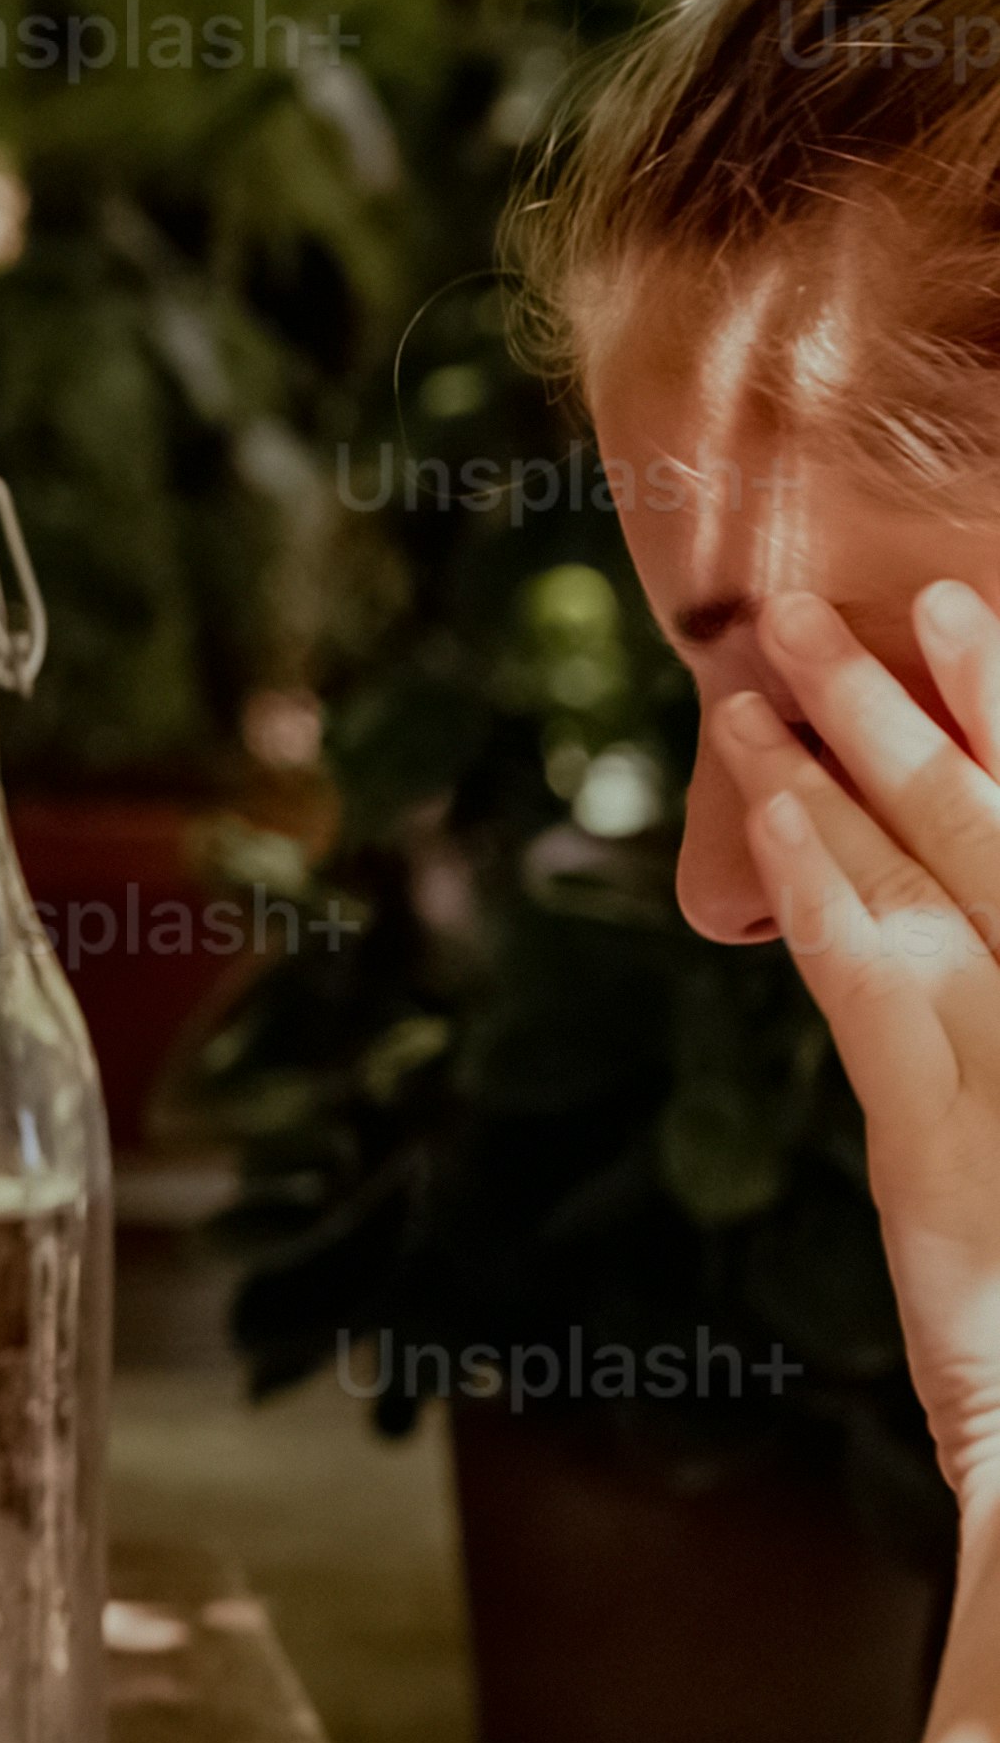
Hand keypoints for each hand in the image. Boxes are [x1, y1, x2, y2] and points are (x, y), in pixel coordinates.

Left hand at [728, 582, 999, 1501]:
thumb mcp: (978, 1143)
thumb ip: (964, 1043)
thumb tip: (950, 938)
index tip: (962, 614)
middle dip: (929, 697)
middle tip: (852, 599)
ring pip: (929, 864)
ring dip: (848, 750)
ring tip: (776, 655)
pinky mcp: (941, 1128)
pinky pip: (865, 968)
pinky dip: (813, 873)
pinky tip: (764, 801)